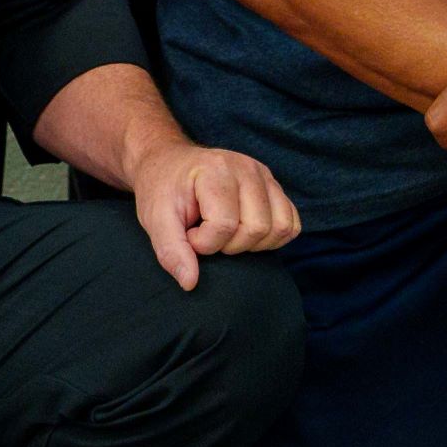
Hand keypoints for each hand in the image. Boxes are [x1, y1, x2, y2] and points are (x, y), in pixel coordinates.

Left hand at [131, 142, 301, 288]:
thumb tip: (190, 283)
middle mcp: (248, 168)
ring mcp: (265, 176)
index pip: (225, 225)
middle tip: (206, 235)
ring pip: (280, 228)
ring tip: (226, 234)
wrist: (169, 163)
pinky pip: (292, 223)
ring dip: (252, 244)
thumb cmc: (162, 190)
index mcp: (217, 170)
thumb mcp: (155, 219)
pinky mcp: (274, 187)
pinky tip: (245, 233)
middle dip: (228, 245)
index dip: (202, 242)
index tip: (187, 233)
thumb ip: (171, 250)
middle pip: (257, 228)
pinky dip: (272, 238)